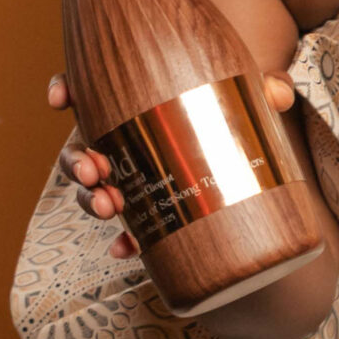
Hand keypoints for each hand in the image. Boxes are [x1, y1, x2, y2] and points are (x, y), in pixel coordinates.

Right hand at [46, 72, 299, 259]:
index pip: (89, 90)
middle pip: (82, 147)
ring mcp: (133, 174)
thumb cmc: (237, 108)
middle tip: (94, 172)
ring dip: (88, 198)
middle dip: (76, 162)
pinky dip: (123, 239)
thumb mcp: (249, 95)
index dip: (66, 91)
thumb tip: (278, 92)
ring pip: (93, 188)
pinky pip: (126, 227)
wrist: (251, 150)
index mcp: (135, 101)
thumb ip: (265, 88)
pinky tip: (124, 249)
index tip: (61, 100)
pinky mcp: (151, 208)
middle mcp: (125, 138)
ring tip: (107, 206)